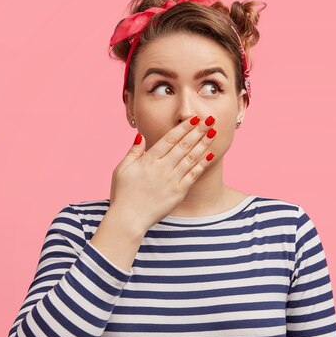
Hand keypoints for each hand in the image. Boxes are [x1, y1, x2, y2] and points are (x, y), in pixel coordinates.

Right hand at [108, 115, 216, 232]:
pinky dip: (202, 164)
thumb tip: (140, 136)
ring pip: (191, 157)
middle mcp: (163, 167)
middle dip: (198, 131)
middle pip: (184, 145)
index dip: (184, 127)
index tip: (194, 118)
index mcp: (149, 160)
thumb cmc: (123, 194)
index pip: (170, 139)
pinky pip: (193, 175)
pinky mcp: (179, 192)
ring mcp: (172, 180)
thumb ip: (133, 152)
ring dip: (203, 144)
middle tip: (210, 120)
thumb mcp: (122, 169)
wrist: (129, 218)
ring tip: (213, 133)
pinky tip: (210, 154)